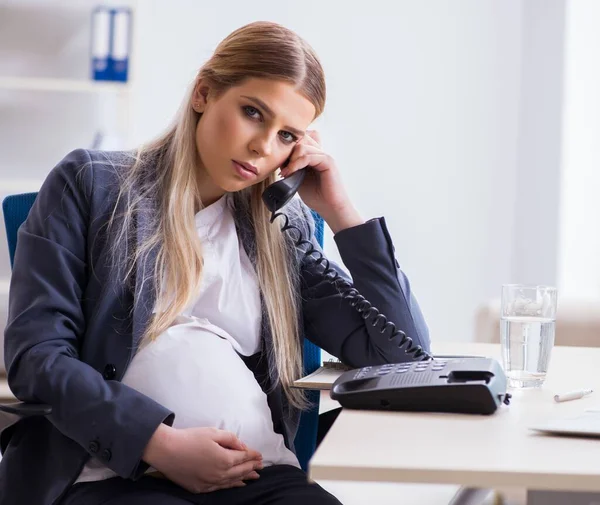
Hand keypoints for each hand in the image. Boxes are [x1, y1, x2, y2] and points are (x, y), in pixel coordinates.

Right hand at [142, 425, 262, 492]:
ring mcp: (210, 483)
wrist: (166, 451)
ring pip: (232, 481)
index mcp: (224, 459)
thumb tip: (243, 447)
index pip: (244, 457)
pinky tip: (237, 484)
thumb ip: (231, 439)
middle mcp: (219, 474)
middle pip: (240, 471)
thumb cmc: (190, 438)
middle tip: (261, 465)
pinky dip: (231, 485)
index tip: (260, 455)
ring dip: (245, 478)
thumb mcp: (213, 432)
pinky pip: (221, 488)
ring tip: (255, 476)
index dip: (253, 455)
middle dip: (252, 467)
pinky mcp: (201, 488)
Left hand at [280, 131, 362, 232]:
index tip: (281, 166)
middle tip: (283, 168)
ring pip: (302, 146)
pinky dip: (297, 163)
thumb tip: (280, 160)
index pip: (299, 141)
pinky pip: (309, 156)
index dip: (288, 149)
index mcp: (313, 156)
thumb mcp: (298, 179)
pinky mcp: (328, 162)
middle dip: (288, 151)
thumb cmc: (316, 196)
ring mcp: (324, 156)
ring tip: (286, 172)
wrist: (330, 208)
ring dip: (291, 159)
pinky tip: (291, 172)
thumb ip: (292, 168)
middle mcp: (319, 153)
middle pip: (300, 139)